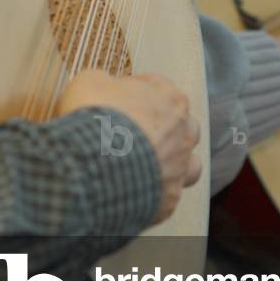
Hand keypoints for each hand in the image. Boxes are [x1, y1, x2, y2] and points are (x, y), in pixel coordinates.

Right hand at [55, 69, 201, 224]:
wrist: (97, 163)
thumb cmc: (96, 117)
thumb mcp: (89, 82)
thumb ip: (103, 82)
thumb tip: (102, 87)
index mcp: (169, 97)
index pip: (157, 87)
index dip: (133, 92)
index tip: (116, 100)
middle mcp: (183, 131)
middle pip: (181, 125)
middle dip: (161, 128)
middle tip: (131, 134)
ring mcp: (179, 166)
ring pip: (190, 164)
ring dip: (172, 164)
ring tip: (145, 168)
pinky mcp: (169, 198)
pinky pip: (166, 196)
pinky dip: (152, 195)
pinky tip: (130, 194)